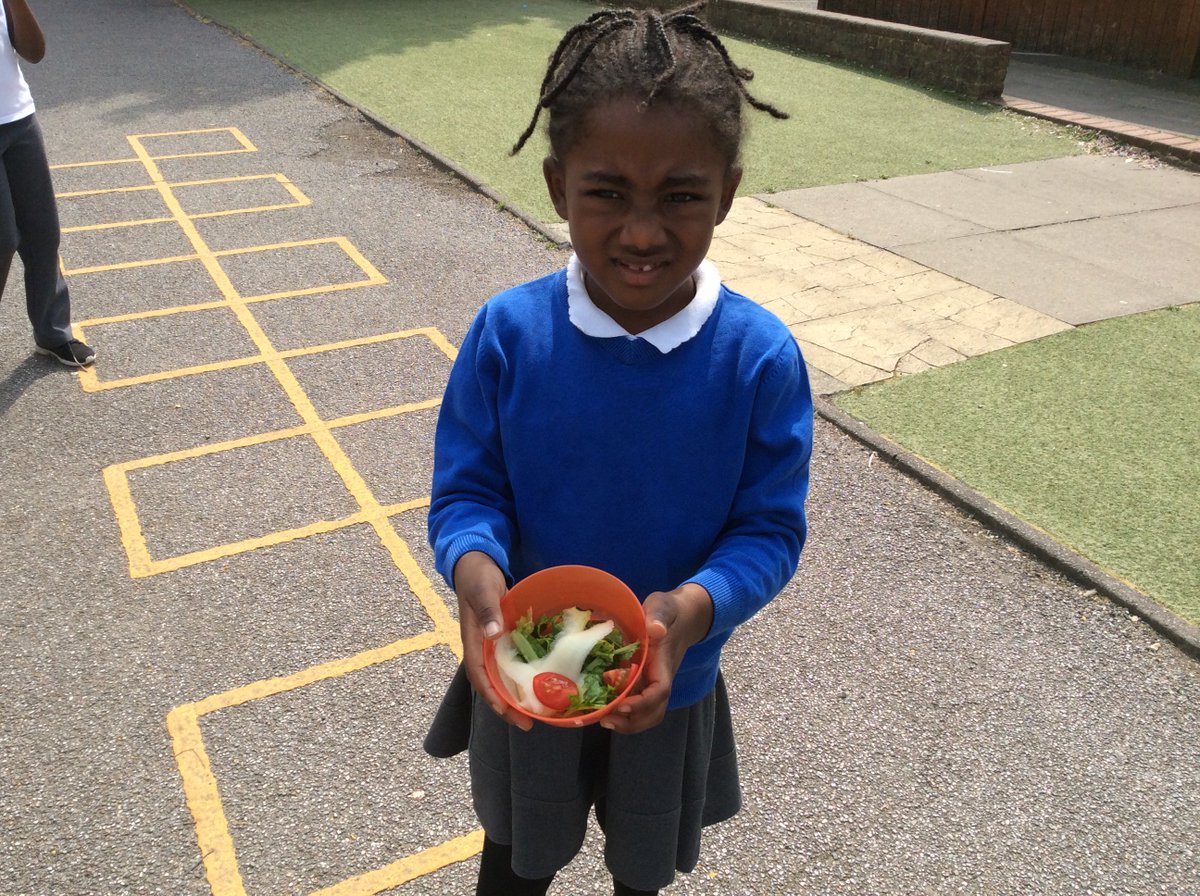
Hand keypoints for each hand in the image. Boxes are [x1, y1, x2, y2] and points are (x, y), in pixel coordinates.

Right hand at [452, 551, 531, 730]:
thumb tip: (493, 633)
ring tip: (533, 713)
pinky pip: (509, 663)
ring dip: (513, 696)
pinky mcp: (500, 638)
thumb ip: (487, 609)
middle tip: (526, 724)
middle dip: (505, 706)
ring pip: (499, 677)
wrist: (474, 563)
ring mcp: (490, 644)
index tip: (507, 711)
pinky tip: (537, 684)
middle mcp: (480, 647)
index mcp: (472, 639)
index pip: (479, 675)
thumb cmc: (477, 576)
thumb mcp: (482, 590)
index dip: (491, 696)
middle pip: (489, 684)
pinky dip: (519, 677)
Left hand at [600, 583, 712, 734]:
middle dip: (632, 722)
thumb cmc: (669, 611)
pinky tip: (601, 708)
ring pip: (645, 713)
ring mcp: (651, 682)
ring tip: (601, 720)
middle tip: (606, 720)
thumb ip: (660, 615)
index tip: (621, 706)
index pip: (660, 692)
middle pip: (653, 712)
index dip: (642, 704)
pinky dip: (620, 712)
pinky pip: (634, 703)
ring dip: (626, 722)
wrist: (680, 616)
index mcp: (664, 665)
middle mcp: (659, 679)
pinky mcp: (642, 681)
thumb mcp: (663, 606)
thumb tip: (656, 629)